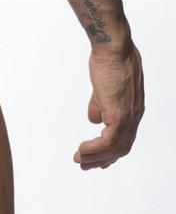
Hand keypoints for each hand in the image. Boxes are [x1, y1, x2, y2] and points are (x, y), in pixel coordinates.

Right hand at [74, 40, 144, 169]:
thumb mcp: (105, 86)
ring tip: (80, 160)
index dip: (111, 150)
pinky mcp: (119, 114)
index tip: (97, 158)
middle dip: (102, 159)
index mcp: (133, 109)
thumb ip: (100, 104)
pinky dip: (95, 149)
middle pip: (121, 147)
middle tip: (85, 165)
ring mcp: (128, 116)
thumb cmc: (109, 60)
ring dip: (96, 157)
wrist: (114, 48)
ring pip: (115, 148)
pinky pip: (108, 141)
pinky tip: (82, 149)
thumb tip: (94, 119)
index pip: (125, 137)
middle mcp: (134, 116)